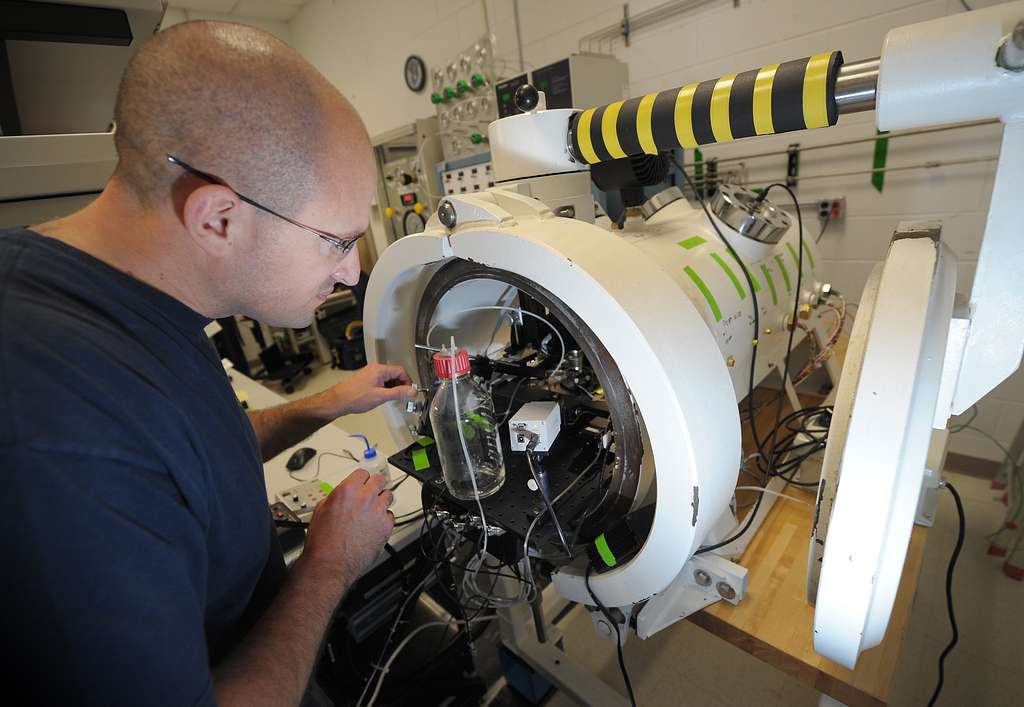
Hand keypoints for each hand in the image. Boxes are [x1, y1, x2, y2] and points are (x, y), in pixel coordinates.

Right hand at [301, 469, 393, 583]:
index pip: (362, 473)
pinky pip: (390, 515)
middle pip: (379, 480)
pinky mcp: (386, 526)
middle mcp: (365, 498)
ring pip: (388, 495)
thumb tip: (341, 495)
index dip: (361, 479)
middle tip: (372, 491)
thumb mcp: (320, 510)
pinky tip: (375, 525)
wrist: (331, 563)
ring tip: (374, 509)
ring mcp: (377, 512)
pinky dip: (384, 519)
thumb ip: (335, 497)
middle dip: (375, 485)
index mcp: (347, 491)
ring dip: (381, 500)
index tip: (362, 483)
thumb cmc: (323, 542)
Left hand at [329, 363, 415, 415]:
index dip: (407, 382)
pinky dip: (385, 389)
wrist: (338, 401)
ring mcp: (370, 374)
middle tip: (401, 397)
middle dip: (400, 386)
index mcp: (379, 370)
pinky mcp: (367, 380)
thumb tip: (412, 391)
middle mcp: (375, 369)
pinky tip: (382, 398)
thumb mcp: (381, 396)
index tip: (409, 392)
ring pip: (388, 379)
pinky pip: (381, 382)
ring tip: (390, 399)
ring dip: (392, 388)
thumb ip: (399, 393)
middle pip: (395, 374)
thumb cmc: (355, 397)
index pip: (401, 371)